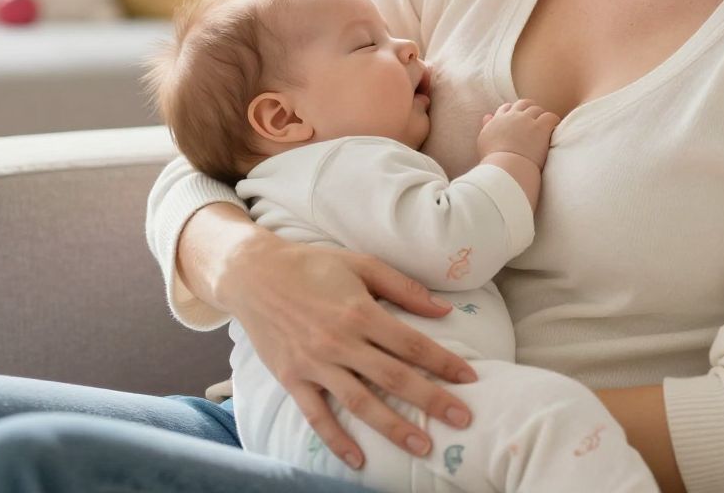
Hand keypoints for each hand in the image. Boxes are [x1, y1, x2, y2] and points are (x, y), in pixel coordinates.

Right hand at [219, 236, 478, 469]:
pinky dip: (336, 440)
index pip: (411, 344)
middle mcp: (339, 341)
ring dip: (393, 427)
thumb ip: (403, 287)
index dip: (444, 362)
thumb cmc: (311, 265)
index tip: (470, 379)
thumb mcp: (360, 264)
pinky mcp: (292, 378)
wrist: (253, 274)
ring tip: (424, 447)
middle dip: (431, 400)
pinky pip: (316, 415)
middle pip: (393, 377)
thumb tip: (444, 309)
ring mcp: (314, 363)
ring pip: (360, 402)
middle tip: (462, 419)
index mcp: (360, 311)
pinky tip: (358, 460)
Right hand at [476, 98, 559, 168]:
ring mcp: (526, 120)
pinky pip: (550, 117)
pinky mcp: (540, 127)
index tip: (518, 117)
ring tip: (545, 125)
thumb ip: (487, 126)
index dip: (513, 111)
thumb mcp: (484, 141)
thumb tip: (488, 116)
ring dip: (541, 116)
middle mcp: (512, 116)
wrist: (506, 167)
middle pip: (523, 104)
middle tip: (534, 118)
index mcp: (498, 120)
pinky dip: (553, 120)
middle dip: (529, 108)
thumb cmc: (493, 160)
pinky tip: (554, 127)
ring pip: (537, 109)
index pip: (506, 108)